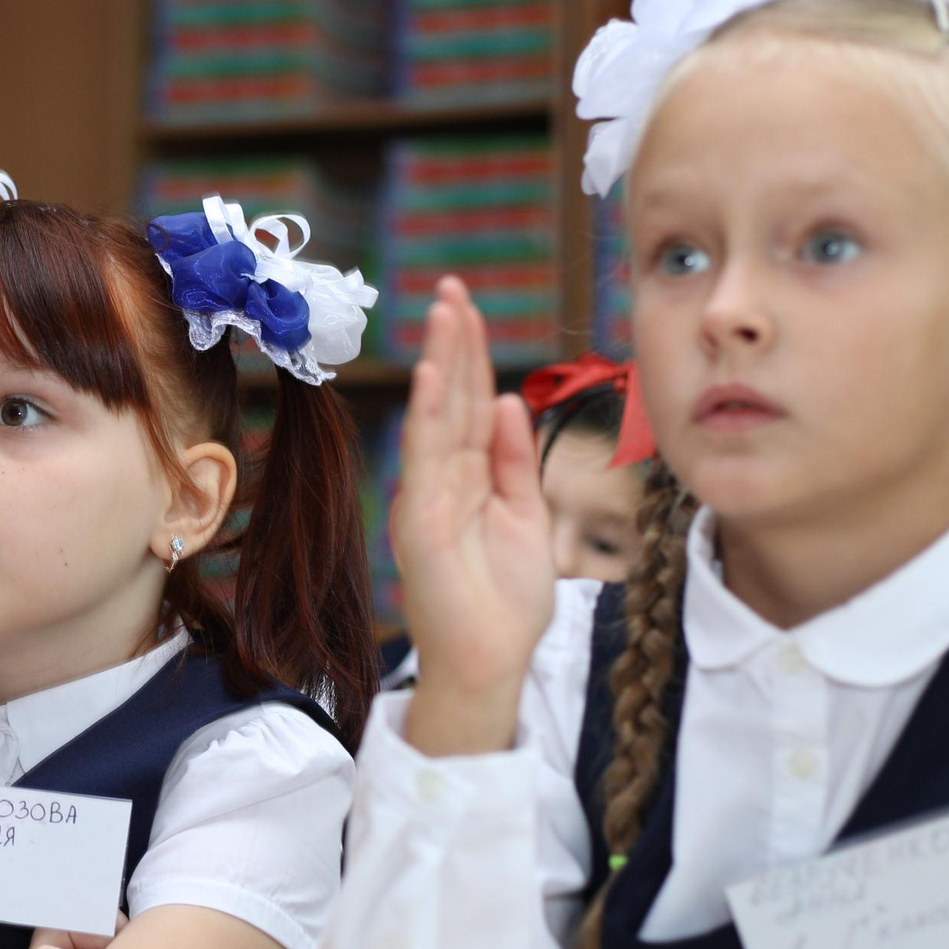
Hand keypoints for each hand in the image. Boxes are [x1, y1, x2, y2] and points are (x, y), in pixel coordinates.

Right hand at [392, 281, 556, 754]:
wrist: (492, 662)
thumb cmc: (506, 599)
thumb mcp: (527, 516)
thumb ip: (514, 461)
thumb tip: (505, 400)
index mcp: (465, 477)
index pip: (467, 403)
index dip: (470, 355)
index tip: (470, 305)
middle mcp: (440, 481)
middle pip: (447, 399)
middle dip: (452, 342)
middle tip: (453, 286)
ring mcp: (427, 499)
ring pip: (435, 417)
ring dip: (439, 362)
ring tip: (446, 311)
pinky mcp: (421, 524)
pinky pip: (425, 461)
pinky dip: (426, 417)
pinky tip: (431, 377)